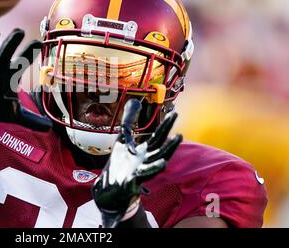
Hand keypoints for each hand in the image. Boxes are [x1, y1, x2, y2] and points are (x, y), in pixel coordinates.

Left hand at [92, 98, 181, 227]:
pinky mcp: (132, 182)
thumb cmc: (119, 164)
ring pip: (156, 163)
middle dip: (171, 143)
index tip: (175, 113)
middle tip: (180, 133)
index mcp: (144, 151)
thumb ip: (128, 121)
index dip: (166, 125)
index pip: (158, 136)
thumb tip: (134, 102)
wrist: (110, 188)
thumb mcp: (122, 139)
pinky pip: (143, 176)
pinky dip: (152, 169)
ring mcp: (140, 172)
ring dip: (166, 154)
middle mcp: (146, 161)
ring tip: (174, 146)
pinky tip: (161, 164)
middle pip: (161, 150)